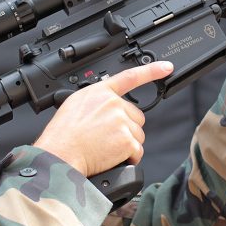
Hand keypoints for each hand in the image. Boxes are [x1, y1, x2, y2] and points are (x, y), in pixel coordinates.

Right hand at [33, 60, 173, 175]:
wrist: (60, 155)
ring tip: (104, 147)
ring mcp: (121, 121)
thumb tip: (105, 106)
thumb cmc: (62, 136)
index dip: (151, 71)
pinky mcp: (126, 140)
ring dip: (127, 144)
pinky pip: (137, 151)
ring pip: (138, 135)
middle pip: (136, 116)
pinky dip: (128, 158)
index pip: (130, 77)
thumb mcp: (74, 105)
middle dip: (126, 128)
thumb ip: (95, 101)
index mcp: (99, 93)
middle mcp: (113, 104)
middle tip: (106, 137)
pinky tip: (111, 158)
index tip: (166, 67)